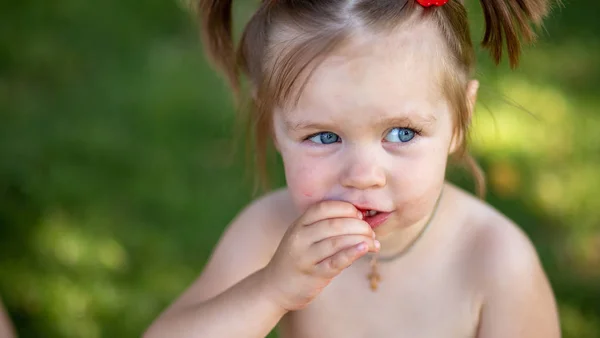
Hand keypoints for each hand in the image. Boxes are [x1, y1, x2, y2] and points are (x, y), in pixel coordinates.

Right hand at [262, 200, 378, 310]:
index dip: (346, 208)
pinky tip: (364, 249)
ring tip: (374, 244)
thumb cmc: (297, 259)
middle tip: (371, 232)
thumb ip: (323, 227)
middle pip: (334, 224)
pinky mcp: (313, 275)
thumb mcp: (303, 237)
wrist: (274, 287)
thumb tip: (360, 219)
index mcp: (299, 224)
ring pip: (337, 242)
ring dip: (361, 240)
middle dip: (358, 226)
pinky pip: (335, 261)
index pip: (324, 208)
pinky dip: (352, 254)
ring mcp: (305, 256)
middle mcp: (300, 237)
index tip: (359, 215)